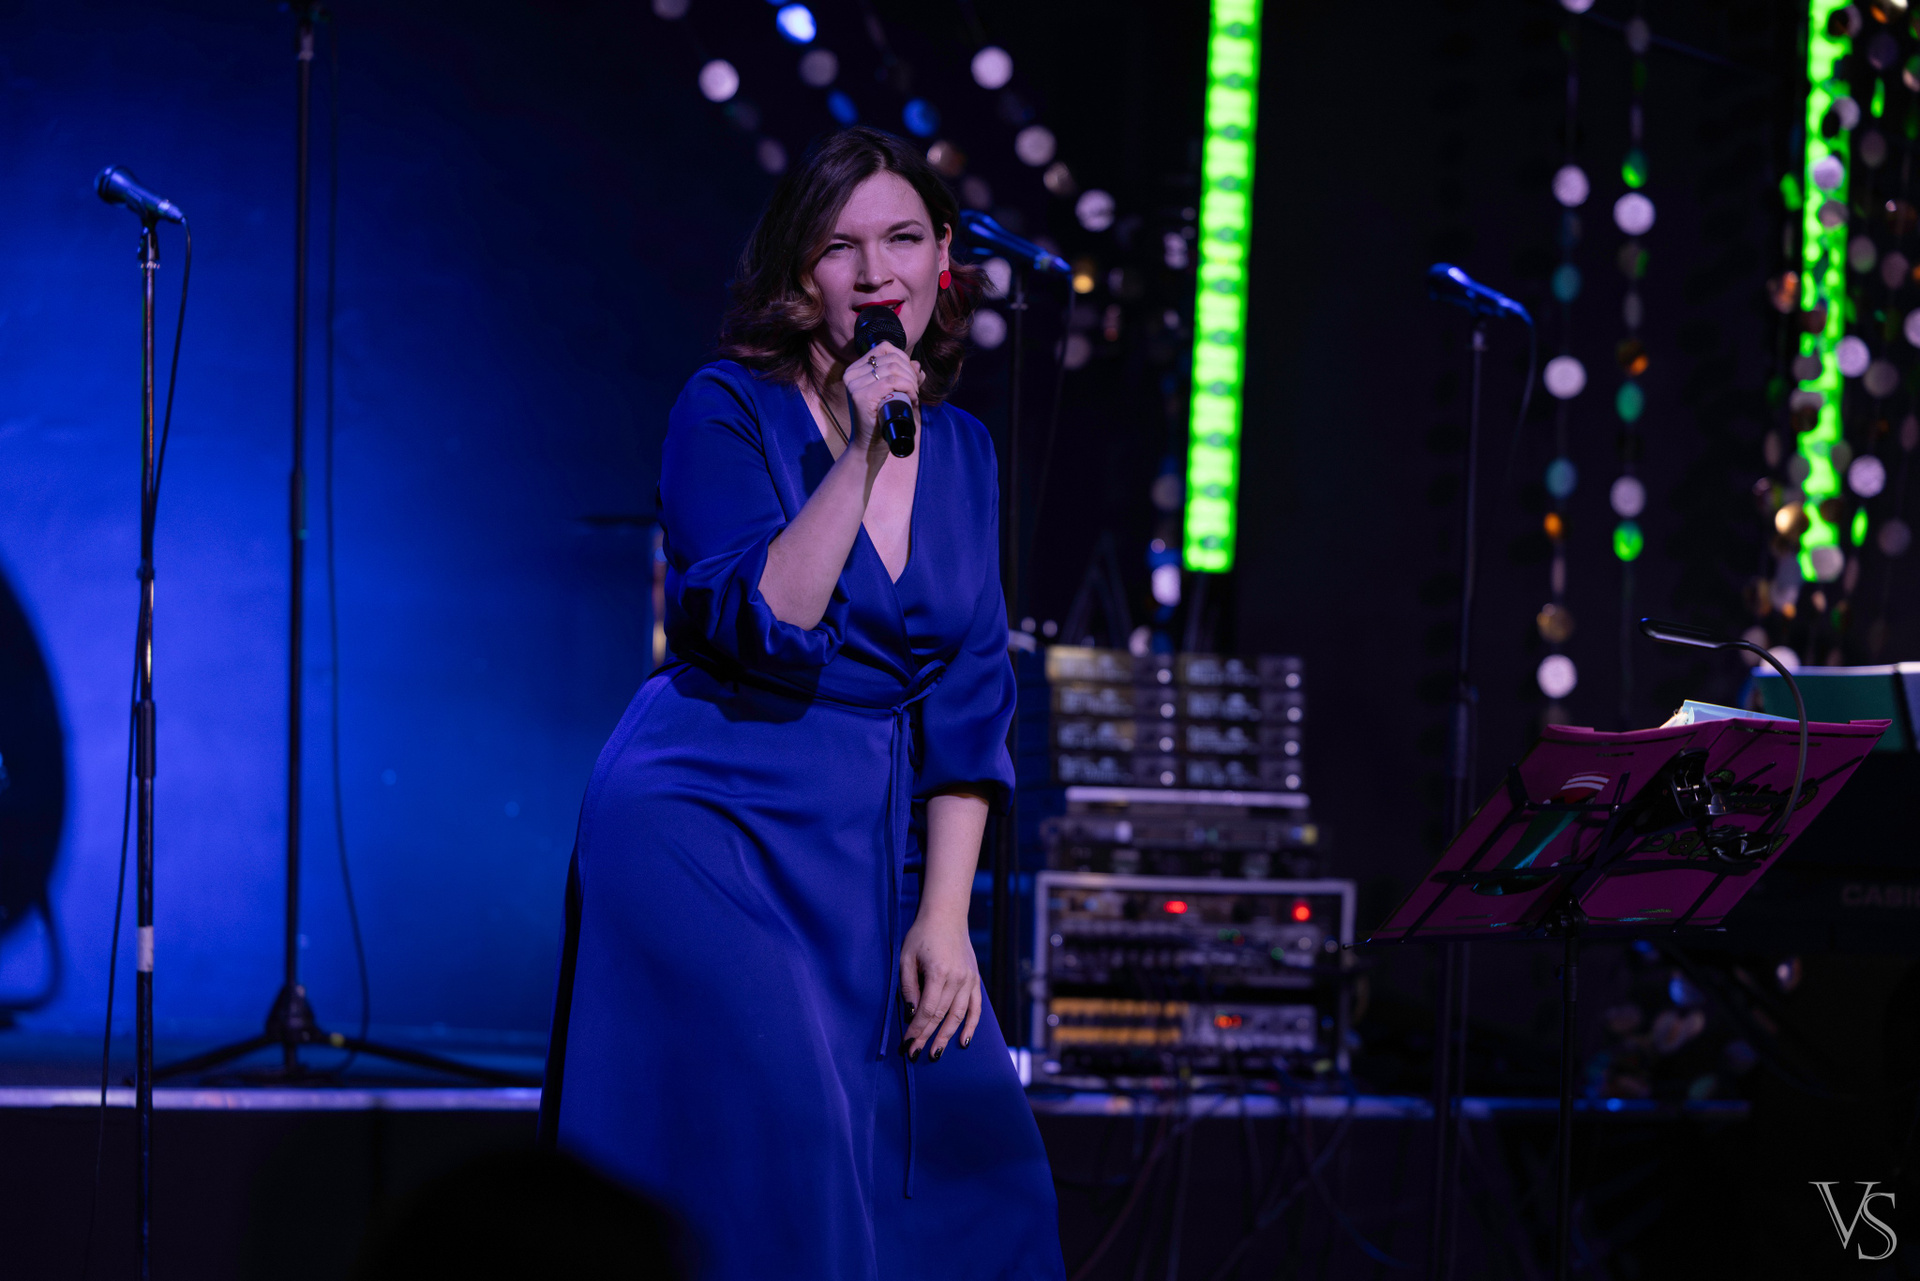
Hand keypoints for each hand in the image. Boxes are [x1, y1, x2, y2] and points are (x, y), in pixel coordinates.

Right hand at [840, 340, 921, 448]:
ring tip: (913, 397)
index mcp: (856, 369)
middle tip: (915, 392)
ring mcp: (854, 384)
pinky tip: (911, 399)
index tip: (911, 378)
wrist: (869, 446)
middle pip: (892, 358)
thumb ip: (905, 378)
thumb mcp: (894, 394)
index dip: (904, 359)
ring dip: (911, 382)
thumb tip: (917, 365)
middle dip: (911, 373)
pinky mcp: (861, 396)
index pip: (884, 348)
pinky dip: (907, 388)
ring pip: (893, 368)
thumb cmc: (881, 420)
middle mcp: (851, 373)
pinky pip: (891, 382)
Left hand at [898, 906, 980, 1061]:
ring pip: (959, 1016)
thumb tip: (911, 1013)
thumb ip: (908, 986)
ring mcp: (969, 980)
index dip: (916, 1030)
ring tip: (936, 1053)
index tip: (907, 1043)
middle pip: (941, 1016)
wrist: (946, 917)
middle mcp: (957, 979)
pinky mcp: (975, 980)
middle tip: (916, 1054)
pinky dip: (971, 1026)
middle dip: (928, 1037)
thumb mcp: (906, 957)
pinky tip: (964, 1041)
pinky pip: (976, 1007)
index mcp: (938, 973)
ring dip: (947, 1036)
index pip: (926, 1010)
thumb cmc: (921, 936)